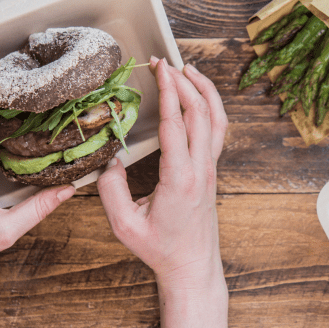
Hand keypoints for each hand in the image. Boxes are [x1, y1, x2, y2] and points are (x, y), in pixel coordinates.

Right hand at [97, 58, 227, 286]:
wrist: (192, 265)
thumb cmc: (160, 249)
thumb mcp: (124, 225)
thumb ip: (110, 189)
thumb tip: (110, 157)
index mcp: (180, 179)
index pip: (177, 124)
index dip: (169, 92)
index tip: (159, 68)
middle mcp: (201, 169)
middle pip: (201, 113)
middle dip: (184, 82)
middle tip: (164, 62)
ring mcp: (210, 169)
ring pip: (217, 119)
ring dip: (204, 90)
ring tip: (188, 69)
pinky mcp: (212, 171)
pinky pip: (218, 131)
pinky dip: (211, 108)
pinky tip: (199, 97)